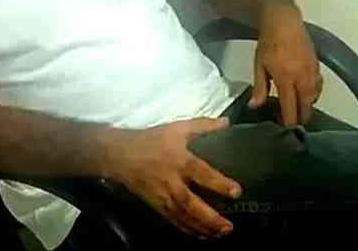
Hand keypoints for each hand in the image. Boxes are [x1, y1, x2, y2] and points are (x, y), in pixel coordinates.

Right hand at [104, 118, 241, 238]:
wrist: (120, 155)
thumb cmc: (152, 140)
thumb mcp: (178, 128)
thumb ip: (204, 125)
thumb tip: (227, 122)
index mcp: (181, 161)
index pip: (203, 174)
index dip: (220, 184)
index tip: (237, 192)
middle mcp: (173, 182)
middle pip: (192, 204)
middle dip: (210, 218)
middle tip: (229, 227)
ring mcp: (163, 197)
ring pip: (184, 217)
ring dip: (202, 228)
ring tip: (220, 234)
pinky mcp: (157, 206)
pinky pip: (174, 221)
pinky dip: (188, 229)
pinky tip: (202, 235)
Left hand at [250, 9, 322, 126]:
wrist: (284, 23)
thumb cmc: (269, 44)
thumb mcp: (259, 65)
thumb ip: (260, 88)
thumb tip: (254, 106)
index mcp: (286, 79)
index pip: (291, 108)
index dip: (289, 121)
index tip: (285, 126)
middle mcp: (302, 78)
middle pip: (306, 107)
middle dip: (301, 118)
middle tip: (293, 122)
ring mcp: (312, 72)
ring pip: (315, 98)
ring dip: (307, 106)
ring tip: (299, 109)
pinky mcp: (318, 66)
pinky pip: (319, 86)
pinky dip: (314, 94)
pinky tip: (306, 94)